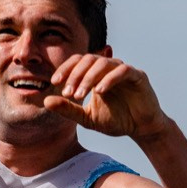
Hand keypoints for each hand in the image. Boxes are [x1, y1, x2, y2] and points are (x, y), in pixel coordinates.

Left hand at [44, 55, 169, 142]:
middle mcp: (109, 67)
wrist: (141, 128)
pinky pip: (122, 71)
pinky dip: (108, 79)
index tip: (55, 82)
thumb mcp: (87, 118)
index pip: (78, 61)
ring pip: (103, 63)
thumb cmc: (116, 120)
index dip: (66, 68)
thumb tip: (45, 101)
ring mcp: (124, 69)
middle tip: (67, 92)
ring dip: (89, 77)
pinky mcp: (138, 76)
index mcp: (97, 73)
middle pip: (88, 58)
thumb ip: (68, 109)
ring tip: (79, 94)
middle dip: (75, 75)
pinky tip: (98, 92)